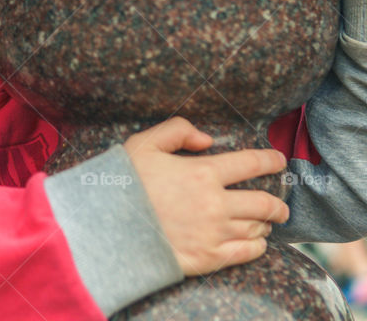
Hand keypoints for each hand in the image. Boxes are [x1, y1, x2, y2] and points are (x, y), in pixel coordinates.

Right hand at [124, 117, 289, 275]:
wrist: (108, 226)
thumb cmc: (124, 183)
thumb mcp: (144, 144)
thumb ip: (177, 131)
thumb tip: (207, 140)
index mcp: (203, 172)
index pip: (251, 164)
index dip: (270, 160)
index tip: (278, 161)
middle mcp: (216, 204)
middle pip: (264, 202)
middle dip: (277, 204)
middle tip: (280, 205)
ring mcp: (214, 233)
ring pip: (257, 228)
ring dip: (265, 224)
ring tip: (264, 224)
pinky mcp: (209, 258)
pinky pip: (247, 253)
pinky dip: (257, 247)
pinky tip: (255, 243)